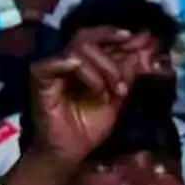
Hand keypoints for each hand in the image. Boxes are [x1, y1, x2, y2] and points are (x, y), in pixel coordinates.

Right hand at [27, 27, 152, 169]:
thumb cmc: (89, 125)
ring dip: (103, 68)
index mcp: (82, 62)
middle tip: (123, 83)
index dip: (115, 34)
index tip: (138, 37)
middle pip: (86, 37)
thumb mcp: (116, 96)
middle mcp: (65, 59)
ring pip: (78, 48)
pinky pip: (58, 61)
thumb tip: (144, 45)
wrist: (71, 151)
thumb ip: (126, 71)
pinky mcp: (40, 77)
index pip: (96, 37)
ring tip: (113, 91)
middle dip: (112, 58)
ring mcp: (52, 66)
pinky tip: (96, 88)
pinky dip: (82, 70)